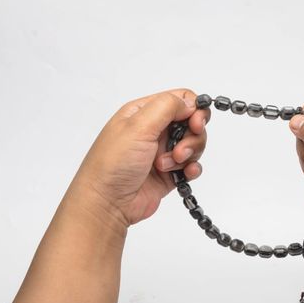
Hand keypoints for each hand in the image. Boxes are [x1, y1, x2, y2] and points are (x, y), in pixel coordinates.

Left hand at [66, 88, 209, 227]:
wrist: (107, 204)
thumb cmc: (113, 164)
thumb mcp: (138, 126)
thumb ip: (167, 107)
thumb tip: (190, 102)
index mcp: (144, 112)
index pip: (181, 98)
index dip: (194, 109)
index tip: (195, 124)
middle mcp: (154, 129)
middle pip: (192, 121)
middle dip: (192, 134)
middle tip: (181, 148)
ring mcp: (162, 150)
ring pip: (193, 143)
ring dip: (187, 154)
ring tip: (167, 165)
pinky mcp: (170, 172)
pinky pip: (192, 165)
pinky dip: (192, 169)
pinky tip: (183, 175)